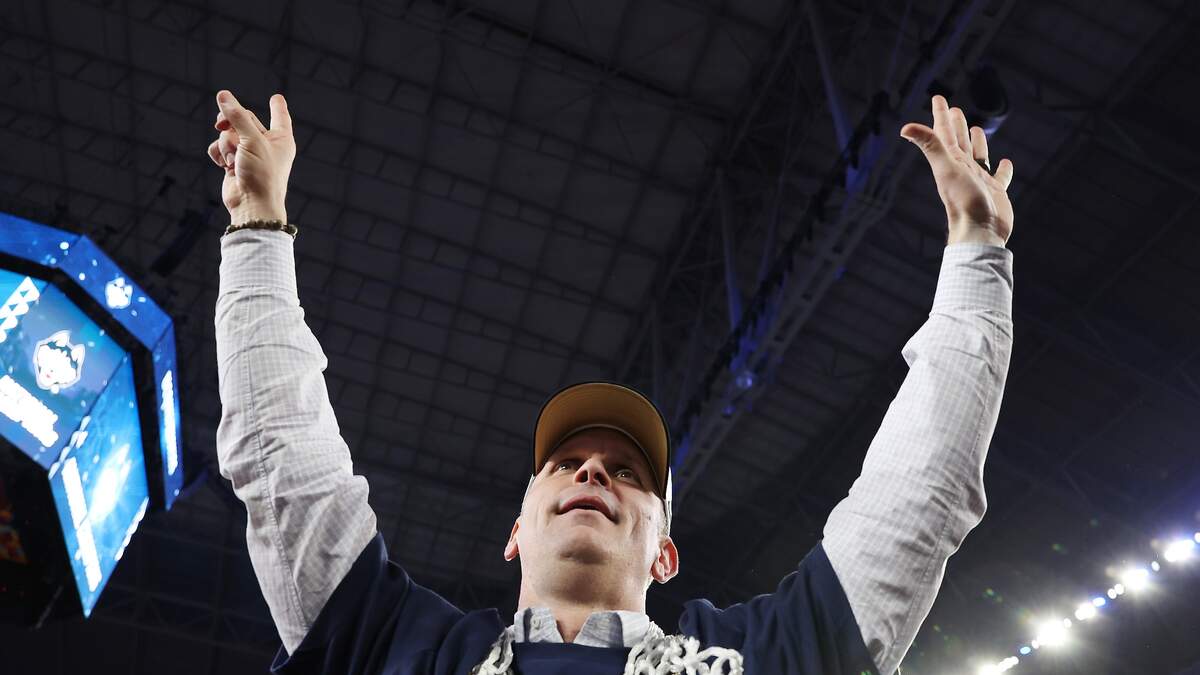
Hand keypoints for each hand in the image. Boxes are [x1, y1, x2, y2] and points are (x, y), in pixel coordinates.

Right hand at [207, 90, 294, 222]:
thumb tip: (222, 95)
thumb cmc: (262, 174)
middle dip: (231, 122)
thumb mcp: (251, 140)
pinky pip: (220, 148)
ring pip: (229, 134)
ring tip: (233, 160)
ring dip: (226, 144)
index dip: (277, 107)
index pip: (279, 116)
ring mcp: (249, 154)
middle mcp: (266, 145)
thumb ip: (237, 116)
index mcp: (281, 139)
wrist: (251, 204)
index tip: (276, 97)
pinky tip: (224, 165)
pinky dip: (219, 154)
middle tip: (219, 123)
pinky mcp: (234, 163)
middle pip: (244, 119)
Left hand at [901, 95, 1013, 246]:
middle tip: (954, 109)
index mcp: (950, 161)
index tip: (939, 98)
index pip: (943, 132)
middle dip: (956, 124)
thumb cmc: (962, 200)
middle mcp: (962, 169)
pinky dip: (1002, 169)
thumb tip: (904, 127)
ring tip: (977, 129)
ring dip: (976, 142)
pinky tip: (1005, 162)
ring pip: (977, 155)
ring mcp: (979, 180)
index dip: (941, 114)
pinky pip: (999, 176)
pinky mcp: (995, 191)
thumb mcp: (946, 167)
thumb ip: (930, 145)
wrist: (979, 231)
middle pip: (958, 141)